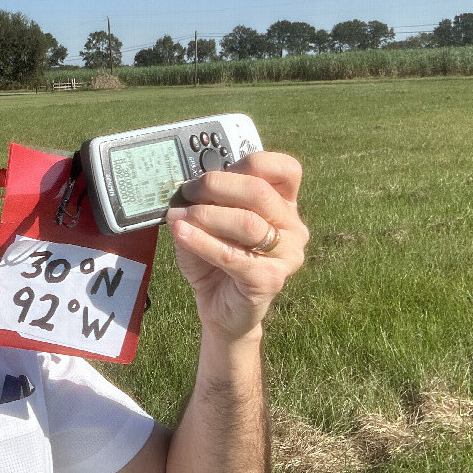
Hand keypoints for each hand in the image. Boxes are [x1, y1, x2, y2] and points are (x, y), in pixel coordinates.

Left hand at [165, 151, 306, 342]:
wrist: (221, 309)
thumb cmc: (216, 260)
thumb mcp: (209, 222)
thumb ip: (206, 201)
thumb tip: (185, 186)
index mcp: (284, 205)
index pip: (285, 169)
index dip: (248, 163)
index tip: (213, 171)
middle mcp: (293, 227)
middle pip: (260, 191)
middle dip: (216, 186)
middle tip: (185, 192)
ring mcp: (287, 255)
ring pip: (247, 223)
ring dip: (206, 215)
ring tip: (178, 216)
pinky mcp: (270, 280)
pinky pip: (233, 255)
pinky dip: (202, 241)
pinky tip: (181, 233)